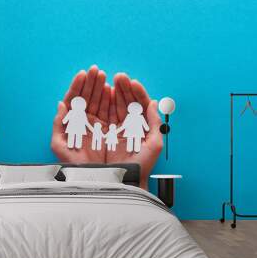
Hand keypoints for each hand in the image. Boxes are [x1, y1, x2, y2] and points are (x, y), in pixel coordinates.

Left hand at [51, 65, 108, 162]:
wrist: (91, 178)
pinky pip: (111, 112)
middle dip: (91, 83)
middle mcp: (85, 122)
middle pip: (88, 98)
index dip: (78, 86)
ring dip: (101, 88)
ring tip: (104, 77)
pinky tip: (112, 91)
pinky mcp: (110, 130)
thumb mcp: (60, 145)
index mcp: (73, 123)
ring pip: (100, 102)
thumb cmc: (73, 164)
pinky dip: (112, 101)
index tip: (82, 74)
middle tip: (96, 71)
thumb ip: (59, 124)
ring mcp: (98, 124)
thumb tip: (61, 104)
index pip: (75, 100)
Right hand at [106, 74, 162, 188]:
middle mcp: (127, 125)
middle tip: (119, 76)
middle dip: (122, 87)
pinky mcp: (102, 133)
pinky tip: (102, 93)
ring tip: (108, 80)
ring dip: (111, 91)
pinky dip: (101, 103)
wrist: (124, 181)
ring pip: (113, 105)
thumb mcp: (154, 145)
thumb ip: (155, 123)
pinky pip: (101, 114)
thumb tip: (154, 103)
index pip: (139, 104)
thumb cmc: (141, 166)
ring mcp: (114, 128)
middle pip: (125, 101)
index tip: (132, 82)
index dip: (136, 92)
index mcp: (140, 126)